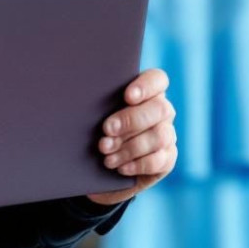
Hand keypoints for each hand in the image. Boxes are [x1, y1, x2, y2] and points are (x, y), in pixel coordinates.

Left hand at [86, 68, 176, 204]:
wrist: (102, 165)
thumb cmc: (97, 129)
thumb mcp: (96, 113)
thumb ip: (98, 102)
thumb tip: (81, 94)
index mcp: (147, 92)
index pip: (157, 79)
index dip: (146, 86)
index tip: (127, 96)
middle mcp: (161, 110)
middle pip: (159, 108)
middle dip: (131, 120)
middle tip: (107, 129)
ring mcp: (167, 134)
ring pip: (159, 136)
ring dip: (130, 147)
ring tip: (107, 156)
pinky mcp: (167, 158)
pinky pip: (160, 160)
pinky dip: (138, 164)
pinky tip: (120, 168)